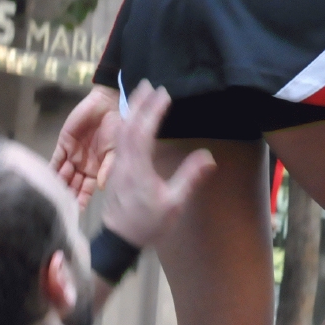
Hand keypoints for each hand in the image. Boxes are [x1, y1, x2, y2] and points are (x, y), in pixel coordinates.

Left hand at [51, 86, 122, 206]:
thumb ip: (108, 168)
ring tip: (50, 198)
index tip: (76, 212)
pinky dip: (51, 170)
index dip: (82, 200)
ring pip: (62, 175)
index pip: (87, 190)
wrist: (107, 105)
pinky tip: (45, 180)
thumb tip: (101, 187)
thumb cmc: (117, 128)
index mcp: (97, 170)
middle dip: (67, 196)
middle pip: (73, 185)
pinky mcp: (63, 144)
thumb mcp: (117, 150)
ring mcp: (72, 156)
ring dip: (57, 185)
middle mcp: (84, 166)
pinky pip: (56, 160)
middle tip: (59, 209)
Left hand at [99, 82, 214, 248]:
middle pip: (128, 126)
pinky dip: (125, 124)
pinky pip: (118, 140)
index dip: (153, 111)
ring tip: (140, 95)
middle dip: (138, 103)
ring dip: (131, 111)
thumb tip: (208, 156)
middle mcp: (124, 163)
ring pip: (120, 132)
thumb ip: (190, 178)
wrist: (119, 241)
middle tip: (149, 83)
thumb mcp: (174, 204)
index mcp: (137, 168)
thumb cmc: (147, 224)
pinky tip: (131, 120)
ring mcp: (117, 166)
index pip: (144, 132)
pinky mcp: (116, 170)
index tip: (164, 94)